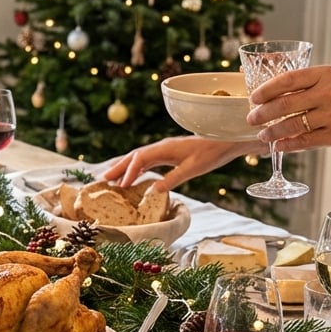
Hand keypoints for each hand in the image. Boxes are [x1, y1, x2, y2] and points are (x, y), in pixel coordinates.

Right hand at [101, 136, 255, 189]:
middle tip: (103, 179)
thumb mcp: (194, 168)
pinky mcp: (170, 153)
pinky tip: (134, 175)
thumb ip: (173, 178)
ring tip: (112, 178)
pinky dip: (137, 167)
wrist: (226, 140)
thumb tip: (154, 190)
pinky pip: (148, 160)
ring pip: (139, 157)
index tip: (120, 186)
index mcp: (166, 148)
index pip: (141, 159)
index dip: (129, 172)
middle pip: (135, 156)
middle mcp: (162, 146)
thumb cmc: (212, 153)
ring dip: (125, 167)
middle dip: (119, 167)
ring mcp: (165, 149)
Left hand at [245, 67, 330, 150]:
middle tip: (251, 119)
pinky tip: (280, 146)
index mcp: (325, 74)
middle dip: (263, 113)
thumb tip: (278, 95)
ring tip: (263, 135)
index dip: (266, 90)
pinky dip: (289, 144)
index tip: (253, 97)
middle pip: (285, 104)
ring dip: (273, 132)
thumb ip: (310, 85)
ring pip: (293, 125)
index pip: (288, 80)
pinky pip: (307, 141)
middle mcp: (327, 92)